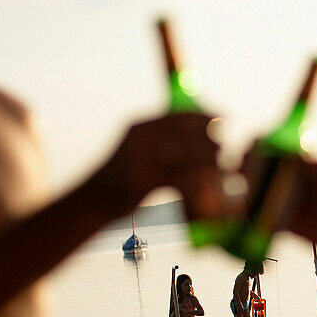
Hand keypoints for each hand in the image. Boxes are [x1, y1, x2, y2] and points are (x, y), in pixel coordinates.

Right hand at [92, 112, 220, 216]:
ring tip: (219, 165)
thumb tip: (194, 131)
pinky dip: (198, 180)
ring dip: (208, 159)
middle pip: (186, 132)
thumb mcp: (136, 149)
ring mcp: (142, 160)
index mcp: (139, 126)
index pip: (179, 115)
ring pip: (188, 154)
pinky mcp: (145, 183)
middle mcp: (141, 138)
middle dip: (209, 138)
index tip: (225, 117)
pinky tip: (207, 184)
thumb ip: (159, 137)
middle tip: (223, 146)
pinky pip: (182, 178)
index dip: (205, 116)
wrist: (90, 201)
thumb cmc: (119, 176)